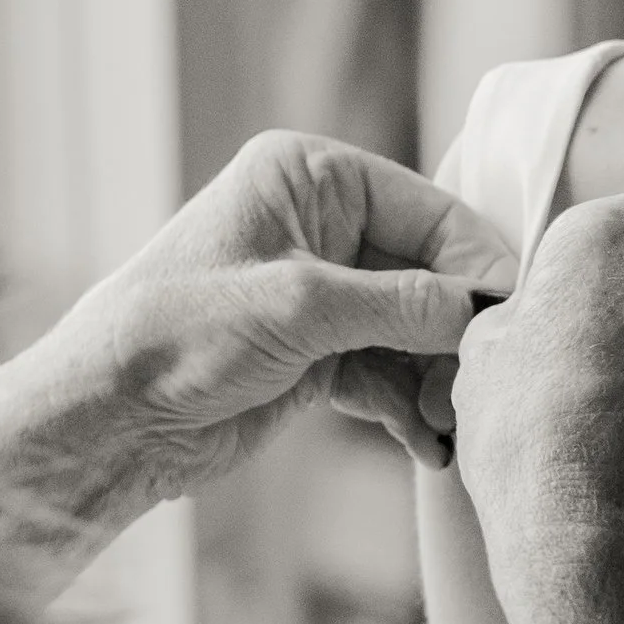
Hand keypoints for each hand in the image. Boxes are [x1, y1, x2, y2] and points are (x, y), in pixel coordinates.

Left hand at [70, 130, 516, 494]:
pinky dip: (411, 409)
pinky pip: (392, 374)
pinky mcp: (320, 354)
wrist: (109, 419)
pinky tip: (426, 446)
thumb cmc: (176, 333)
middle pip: (434, 275)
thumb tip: (486, 310)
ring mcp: (324, 294)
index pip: (431, 211)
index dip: (478, 267)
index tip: (513, 322)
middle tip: (479, 387)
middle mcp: (323, 225)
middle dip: (459, 335)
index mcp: (311, 177)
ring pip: (419, 331)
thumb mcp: (301, 307)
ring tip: (448, 426)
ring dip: (439, 382)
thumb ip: (402, 304)